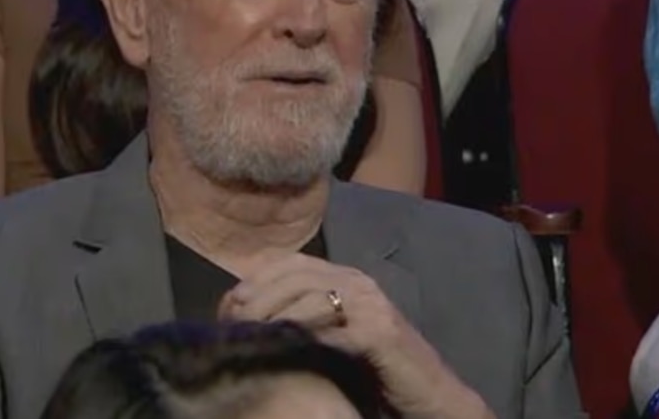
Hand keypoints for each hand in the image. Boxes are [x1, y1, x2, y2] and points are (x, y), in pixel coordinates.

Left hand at [218, 253, 491, 418]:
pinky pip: (329, 328)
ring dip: (270, 314)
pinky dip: (299, 335)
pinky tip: (278, 348)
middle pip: (294, 275)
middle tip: (229, 321)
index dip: (254, 279)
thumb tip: (248, 318)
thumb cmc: (377, 369)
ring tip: (245, 335)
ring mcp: (370, 303)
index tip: (226, 305)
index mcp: (345, 277)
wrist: (431, 396)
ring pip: (307, 297)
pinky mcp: (378, 331)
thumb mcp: (336, 335)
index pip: (289, 262)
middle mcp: (357, 281)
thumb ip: (304, 319)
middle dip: (256, 296)